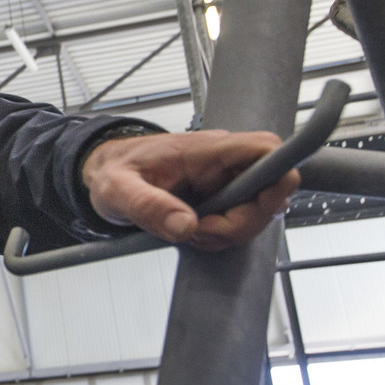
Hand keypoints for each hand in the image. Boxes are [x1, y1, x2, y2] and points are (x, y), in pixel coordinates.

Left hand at [82, 130, 299, 250]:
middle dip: (240, 223)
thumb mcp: (118, 189)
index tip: (256, 206)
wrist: (107, 171)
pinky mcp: (221, 198)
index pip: (266, 149)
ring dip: (227, 233)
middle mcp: (223, 163)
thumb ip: (147, 205)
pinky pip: (239, 222)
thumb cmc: (114, 170)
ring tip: (187, 229)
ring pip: (257, 213)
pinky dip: (220, 235)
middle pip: (270, 193)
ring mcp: (225, 181)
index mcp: (205, 150)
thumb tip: (184, 225)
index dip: (277, 177)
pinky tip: (192, 231)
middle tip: (198, 230)